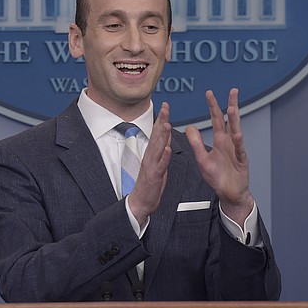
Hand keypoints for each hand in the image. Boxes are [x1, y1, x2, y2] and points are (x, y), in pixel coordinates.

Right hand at [127, 102, 171, 225]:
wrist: (141, 201)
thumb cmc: (150, 183)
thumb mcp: (157, 163)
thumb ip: (161, 149)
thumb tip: (166, 136)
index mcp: (152, 153)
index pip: (157, 132)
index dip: (161, 118)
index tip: (166, 106)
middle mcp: (150, 157)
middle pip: (156, 135)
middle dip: (161, 121)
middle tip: (166, 108)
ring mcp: (151, 166)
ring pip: (157, 148)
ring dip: (162, 135)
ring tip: (167, 123)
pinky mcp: (154, 176)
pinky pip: (160, 166)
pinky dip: (163, 157)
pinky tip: (167, 149)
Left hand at [185, 88, 253, 223]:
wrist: (229, 193)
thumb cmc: (217, 177)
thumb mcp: (202, 158)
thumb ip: (196, 143)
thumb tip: (189, 127)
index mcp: (220, 141)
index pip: (216, 120)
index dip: (213, 107)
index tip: (209, 93)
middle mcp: (229, 143)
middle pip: (230, 121)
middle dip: (231, 105)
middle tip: (232, 91)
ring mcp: (237, 151)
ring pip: (237, 132)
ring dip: (235, 120)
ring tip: (232, 108)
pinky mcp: (241, 161)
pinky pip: (240, 151)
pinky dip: (238, 143)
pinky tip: (237, 135)